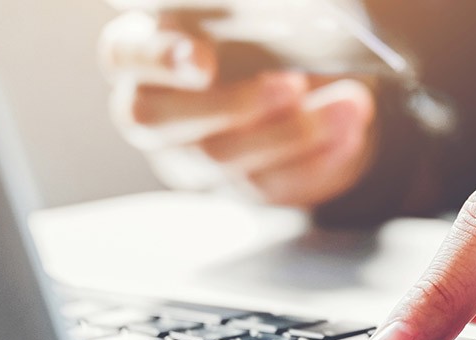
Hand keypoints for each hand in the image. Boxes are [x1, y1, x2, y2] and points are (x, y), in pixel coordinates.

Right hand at [99, 9, 375, 206]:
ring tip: (346, 104)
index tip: (203, 60)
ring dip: (291, 132)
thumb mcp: (255, 16)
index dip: (156, 58)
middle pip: (158, 120)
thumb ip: (249, 12)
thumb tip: (293, 13)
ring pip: (222, 158)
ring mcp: (194, 157)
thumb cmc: (263, 33)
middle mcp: (157, 110)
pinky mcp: (244, 186)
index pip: (124, 54)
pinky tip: (351, 130)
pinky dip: (320, 158)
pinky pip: (273, 185)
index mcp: (143, 52)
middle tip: (289, 84)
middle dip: (228, 104)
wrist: (308, 82)